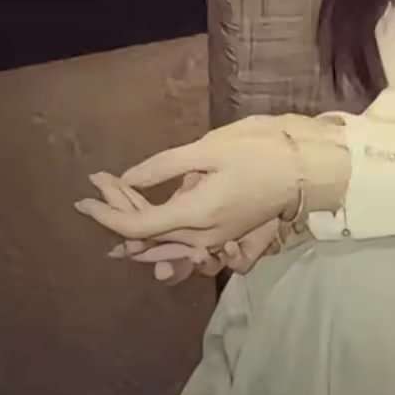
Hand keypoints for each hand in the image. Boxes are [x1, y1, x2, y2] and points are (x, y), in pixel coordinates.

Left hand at [73, 113, 349, 253]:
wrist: (309, 168)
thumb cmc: (262, 150)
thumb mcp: (210, 148)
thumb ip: (166, 166)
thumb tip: (128, 177)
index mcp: (195, 214)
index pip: (137, 224)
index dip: (107, 212)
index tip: (85, 196)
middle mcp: (202, 236)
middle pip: (146, 237)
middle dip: (116, 212)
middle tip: (98, 186)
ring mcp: (215, 240)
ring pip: (162, 245)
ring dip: (133, 229)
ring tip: (110, 212)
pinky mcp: (226, 235)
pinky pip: (181, 245)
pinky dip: (157, 238)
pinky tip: (148, 232)